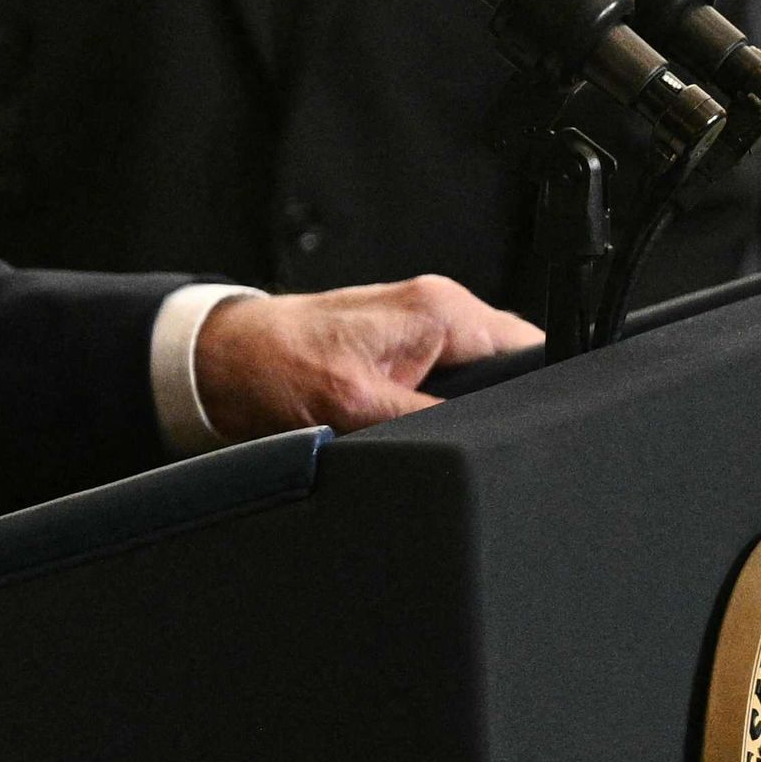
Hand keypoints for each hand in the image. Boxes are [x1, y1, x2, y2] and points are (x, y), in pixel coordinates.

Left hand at [193, 277, 537, 439]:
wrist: (220, 365)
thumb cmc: (274, 366)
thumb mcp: (358, 404)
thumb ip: (428, 420)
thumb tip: (477, 450)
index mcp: (442, 310)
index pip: (534, 352)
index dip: (540, 399)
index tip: (527, 436)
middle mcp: (438, 313)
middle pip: (514, 371)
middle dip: (504, 412)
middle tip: (476, 446)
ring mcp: (421, 333)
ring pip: (482, 384)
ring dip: (470, 417)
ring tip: (440, 440)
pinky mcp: (401, 355)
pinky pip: (449, 388)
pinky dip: (442, 414)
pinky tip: (422, 435)